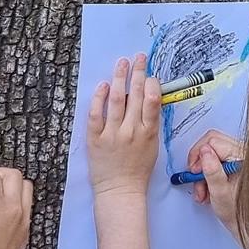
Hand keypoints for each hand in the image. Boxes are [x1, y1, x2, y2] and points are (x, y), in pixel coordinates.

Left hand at [87, 54, 161, 197]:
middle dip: (139, 73)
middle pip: (136, 95)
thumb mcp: (153, 146)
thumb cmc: (138, 170)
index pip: (152, 101)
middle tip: (139, 57)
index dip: (152, 84)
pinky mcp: (95, 138)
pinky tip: (103, 85)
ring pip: (117, 100)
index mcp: (148, 133)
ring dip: (120, 78)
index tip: (151, 74)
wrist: (120, 190)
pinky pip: (96, 114)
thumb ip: (150, 124)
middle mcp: (131, 131)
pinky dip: (99, 98)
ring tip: (122, 63)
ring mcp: (112, 134)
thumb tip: (149, 100)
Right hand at [185, 129, 243, 234]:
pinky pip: (217, 160)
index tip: (194, 172)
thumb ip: (212, 170)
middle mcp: (245, 153)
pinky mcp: (237, 163)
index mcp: (244, 156)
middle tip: (195, 179)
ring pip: (213, 152)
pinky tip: (208, 189)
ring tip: (202, 192)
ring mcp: (241, 157)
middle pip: (212, 143)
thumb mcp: (220, 193)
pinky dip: (209, 174)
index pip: (213, 141)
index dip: (199, 156)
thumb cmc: (241, 213)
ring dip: (202, 172)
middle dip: (199, 163)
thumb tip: (204, 151)